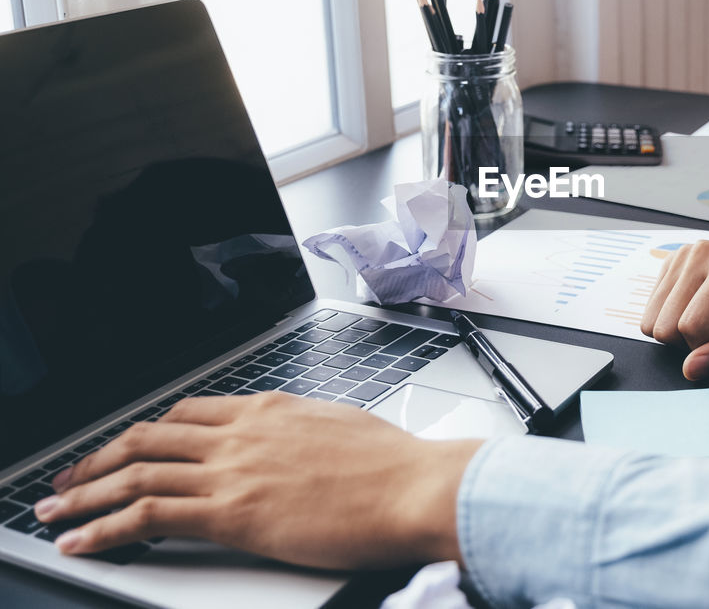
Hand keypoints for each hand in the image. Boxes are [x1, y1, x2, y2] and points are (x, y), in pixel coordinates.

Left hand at [34, 393, 481, 568]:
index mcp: (270, 408)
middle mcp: (242, 431)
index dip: (147, 431)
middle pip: (149, 435)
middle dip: (100, 457)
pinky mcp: (232, 511)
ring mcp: (233, 468)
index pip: (188, 413)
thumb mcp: (342, 429)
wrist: (413, 486)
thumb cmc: (394, 465)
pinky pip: (149, 514)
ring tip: (54, 508)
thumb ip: (304, 433)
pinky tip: (80, 540)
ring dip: (84, 491)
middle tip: (71, 475)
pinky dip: (104, 527)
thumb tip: (297, 446)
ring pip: (136, 471)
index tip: (126, 446)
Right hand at [639, 225, 708, 379]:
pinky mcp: (672, 261)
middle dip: (692, 341)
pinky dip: (675, 317)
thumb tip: (691, 369)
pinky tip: (705, 307)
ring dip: (681, 330)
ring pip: (652, 319)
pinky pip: (652, 308)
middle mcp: (701, 253)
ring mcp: (683, 254)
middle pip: (664, 325)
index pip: (691, 326)